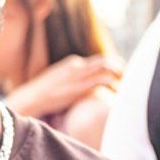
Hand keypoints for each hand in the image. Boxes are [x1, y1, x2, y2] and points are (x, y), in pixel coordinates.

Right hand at [3, 54, 121, 118]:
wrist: (30, 98)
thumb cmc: (41, 95)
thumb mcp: (55, 83)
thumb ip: (68, 82)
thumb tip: (78, 90)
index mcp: (72, 63)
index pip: (99, 61)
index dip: (112, 67)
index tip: (120, 76)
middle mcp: (77, 65)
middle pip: (106, 61)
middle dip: (120, 69)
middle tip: (128, 80)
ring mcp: (79, 74)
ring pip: (108, 67)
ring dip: (119, 75)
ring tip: (126, 86)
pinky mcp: (80, 85)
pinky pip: (104, 79)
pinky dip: (114, 84)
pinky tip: (117, 92)